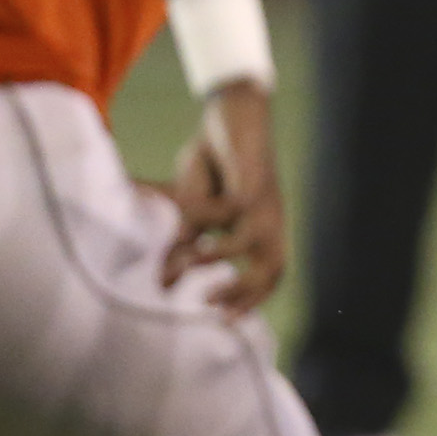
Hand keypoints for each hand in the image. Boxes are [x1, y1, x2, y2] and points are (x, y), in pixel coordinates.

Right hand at [163, 83, 282, 315]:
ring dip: (224, 261)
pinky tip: (190, 230)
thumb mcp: (191, 208)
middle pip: (272, 268)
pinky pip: (231, 212)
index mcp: (261, 230)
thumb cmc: (213, 162)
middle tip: (211, 307)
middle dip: (245, 293)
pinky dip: (207, 223)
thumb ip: (183, 246)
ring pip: (254, 245)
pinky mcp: (252, 183)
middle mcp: (269, 221)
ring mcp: (264, 203)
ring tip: (192, 268)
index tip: (223, 322)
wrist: (232, 112)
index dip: (251, 301)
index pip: (268, 276)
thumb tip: (164, 286)